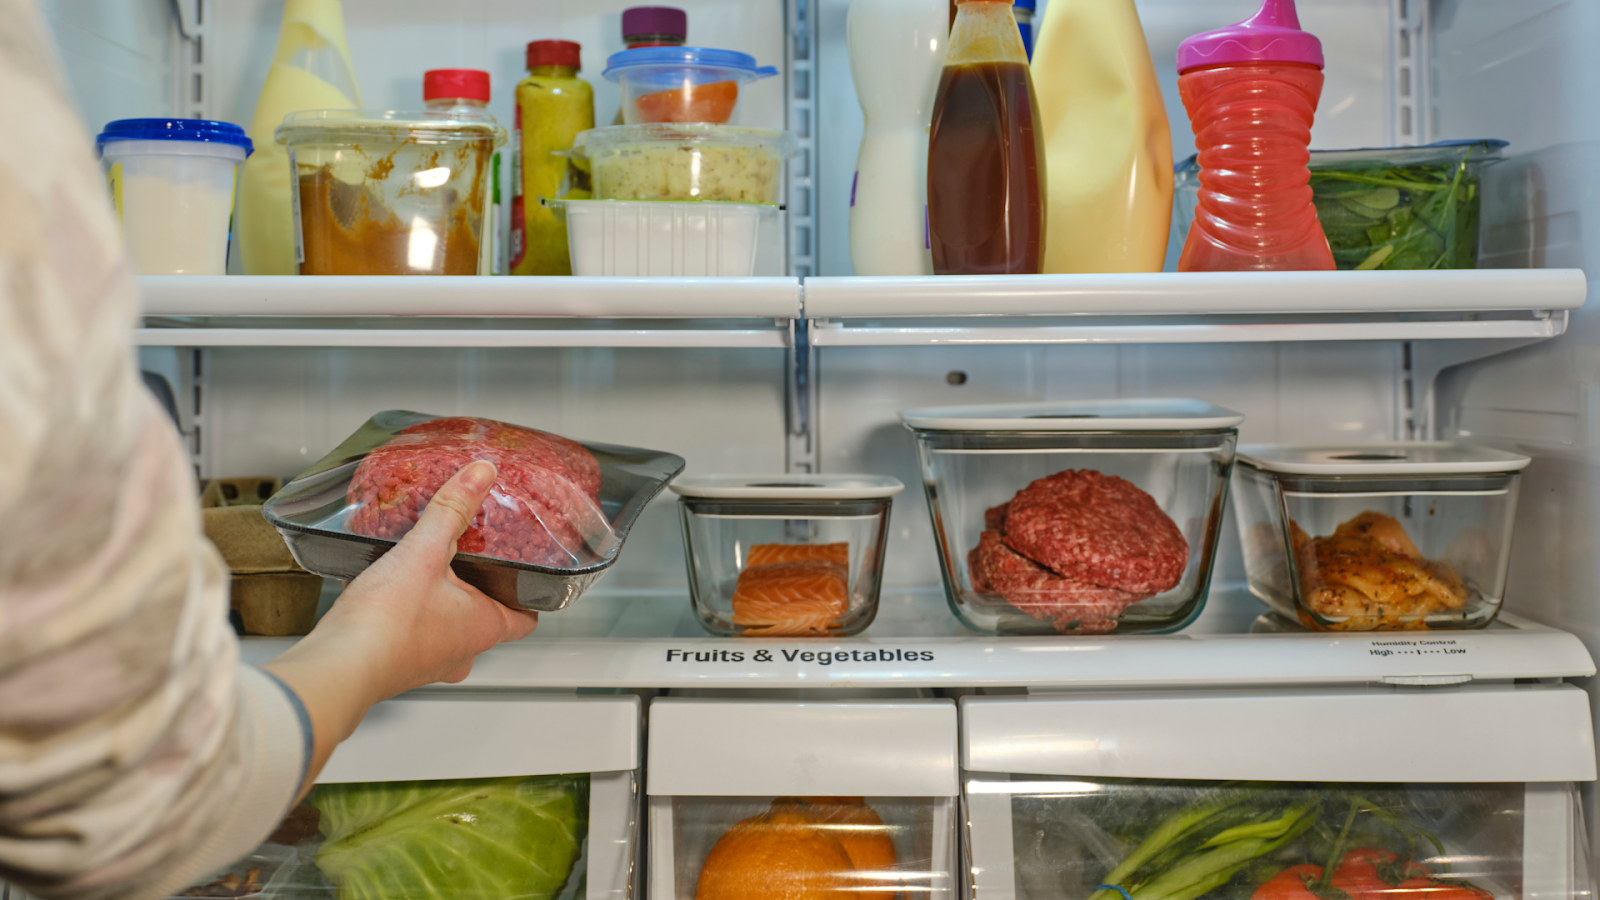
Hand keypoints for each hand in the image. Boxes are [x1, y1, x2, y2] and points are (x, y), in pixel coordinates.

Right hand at [264, 460, 538, 794]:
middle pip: (484, 619)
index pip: (526, 619)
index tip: (525, 574)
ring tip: (424, 566)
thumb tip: (480, 475)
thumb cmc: (387, 623)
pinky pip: (407, 632)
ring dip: (437, 601)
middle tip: (469, 559)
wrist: (338, 665)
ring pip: (444, 627)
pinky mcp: (393, 664)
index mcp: (484, 629)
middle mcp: (460, 653)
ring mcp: (426, 663)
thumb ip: (452, 510)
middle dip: (476, 590)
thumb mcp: (425, 552)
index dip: (528, 595)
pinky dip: (402, 611)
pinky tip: (383, 585)